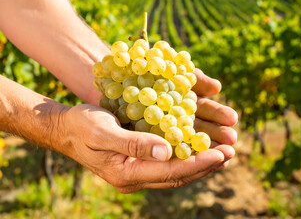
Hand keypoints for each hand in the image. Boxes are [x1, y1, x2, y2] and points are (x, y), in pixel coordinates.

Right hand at [55, 70, 236, 192]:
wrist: (67, 129)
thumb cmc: (82, 126)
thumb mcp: (103, 130)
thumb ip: (132, 143)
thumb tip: (165, 152)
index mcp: (126, 172)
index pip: (169, 172)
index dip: (197, 163)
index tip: (220, 153)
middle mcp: (134, 177)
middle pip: (177, 176)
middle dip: (205, 165)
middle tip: (230, 153)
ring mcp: (137, 172)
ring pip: (175, 173)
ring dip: (199, 163)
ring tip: (223, 154)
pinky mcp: (137, 163)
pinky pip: (167, 165)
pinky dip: (186, 158)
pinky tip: (199, 150)